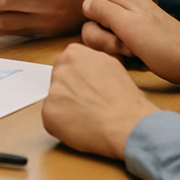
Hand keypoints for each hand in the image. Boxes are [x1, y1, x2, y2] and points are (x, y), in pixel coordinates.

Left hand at [42, 43, 158, 158]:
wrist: (130, 126)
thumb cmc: (126, 101)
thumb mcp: (111, 65)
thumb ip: (90, 62)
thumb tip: (84, 69)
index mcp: (74, 53)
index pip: (67, 64)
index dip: (78, 79)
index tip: (86, 89)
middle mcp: (60, 68)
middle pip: (58, 80)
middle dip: (70, 91)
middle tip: (88, 104)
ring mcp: (53, 90)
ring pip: (55, 99)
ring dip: (66, 108)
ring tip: (88, 117)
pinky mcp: (48, 112)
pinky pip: (51, 118)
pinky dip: (62, 124)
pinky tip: (80, 127)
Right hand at [81, 0, 179, 84]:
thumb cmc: (165, 46)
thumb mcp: (129, 25)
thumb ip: (103, 11)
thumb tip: (85, 3)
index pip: (90, 9)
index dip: (99, 28)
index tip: (119, 39)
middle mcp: (126, 7)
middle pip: (96, 24)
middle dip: (107, 42)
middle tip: (128, 50)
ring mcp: (133, 23)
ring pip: (106, 37)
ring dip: (117, 51)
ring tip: (135, 56)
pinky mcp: (139, 38)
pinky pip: (120, 45)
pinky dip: (126, 56)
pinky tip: (139, 61)